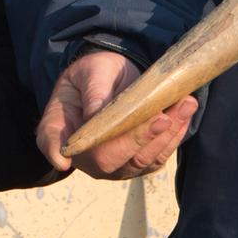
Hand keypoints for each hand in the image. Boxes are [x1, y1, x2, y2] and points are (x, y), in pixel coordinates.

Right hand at [36, 50, 196, 179]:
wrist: (114, 81)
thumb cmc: (95, 75)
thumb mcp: (92, 71)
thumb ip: (94, 90)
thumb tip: (98, 112)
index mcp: (59, 129)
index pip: (53, 143)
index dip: (55, 151)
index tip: (63, 159)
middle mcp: (84, 156)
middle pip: (107, 159)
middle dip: (138, 138)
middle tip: (162, 116)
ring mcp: (112, 166)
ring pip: (139, 161)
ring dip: (165, 134)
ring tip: (185, 104)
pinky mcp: (137, 165)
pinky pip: (157, 157)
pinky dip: (174, 136)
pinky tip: (185, 111)